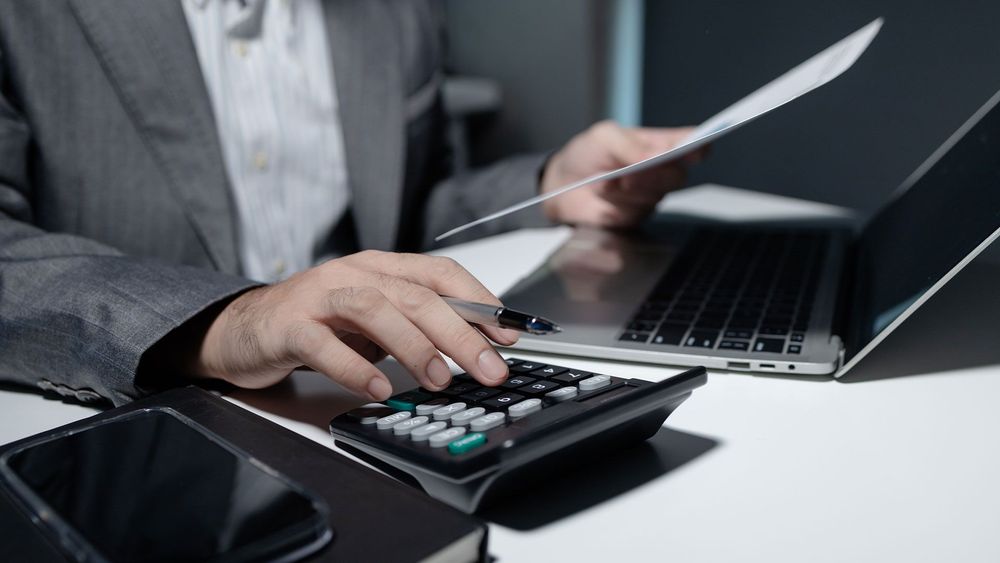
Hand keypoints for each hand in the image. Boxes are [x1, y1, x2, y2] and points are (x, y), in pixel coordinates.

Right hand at [189, 251, 518, 400]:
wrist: (244, 327)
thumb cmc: (316, 322)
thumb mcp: (374, 320)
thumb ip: (417, 325)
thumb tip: (477, 346)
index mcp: (381, 267)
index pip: (441, 273)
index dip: (480, 301)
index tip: (511, 334)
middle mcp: (354, 274)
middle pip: (417, 295)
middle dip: (461, 333)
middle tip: (490, 368)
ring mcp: (320, 296)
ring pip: (376, 309)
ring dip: (415, 346)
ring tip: (440, 379)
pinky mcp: (289, 325)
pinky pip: (324, 344)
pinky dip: (355, 368)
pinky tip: (378, 389)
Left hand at [540, 120, 703, 227]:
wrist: (560, 185)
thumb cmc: (586, 154)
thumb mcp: (604, 137)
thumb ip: (630, 145)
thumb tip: (659, 154)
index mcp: (659, 144)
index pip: (691, 144)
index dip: (699, 146)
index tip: (696, 148)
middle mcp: (660, 170)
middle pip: (677, 175)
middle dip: (653, 174)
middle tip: (630, 172)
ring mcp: (649, 195)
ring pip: (654, 195)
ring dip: (627, 188)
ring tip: (605, 180)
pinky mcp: (636, 216)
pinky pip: (635, 212)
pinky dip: (616, 202)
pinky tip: (602, 195)